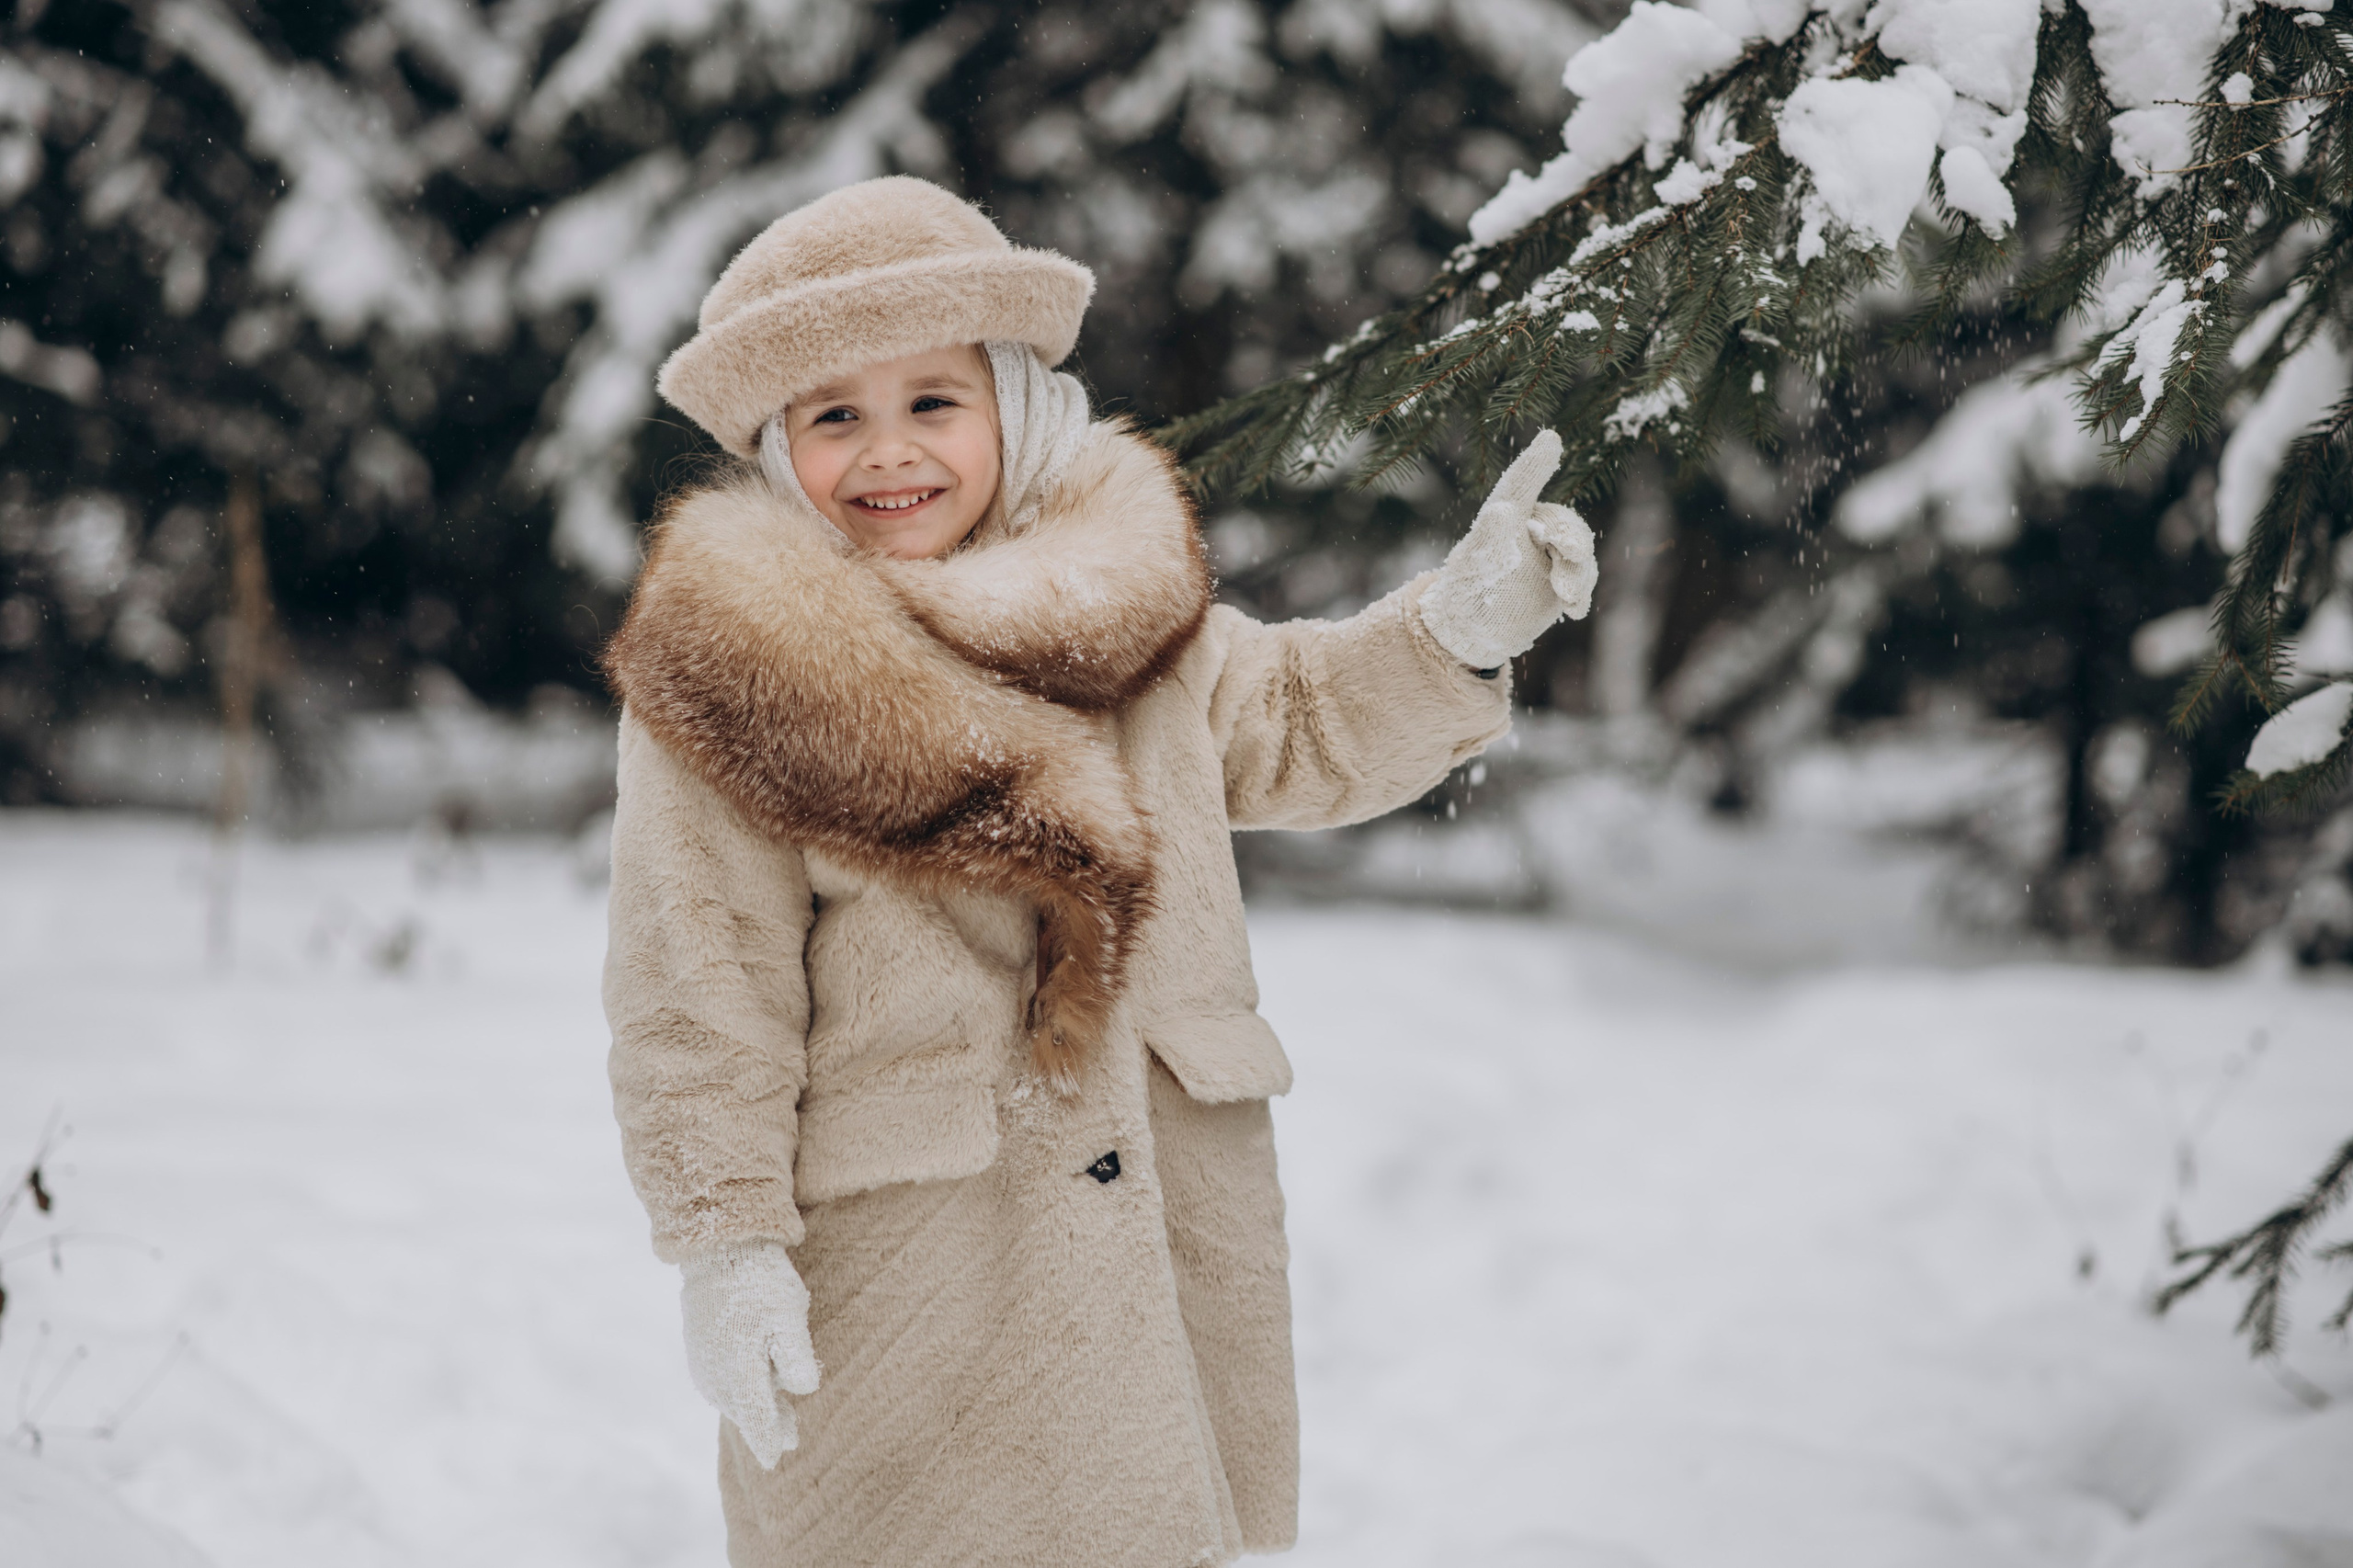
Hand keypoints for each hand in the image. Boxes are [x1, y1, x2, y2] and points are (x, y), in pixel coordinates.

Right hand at [679, 1238, 821, 1467]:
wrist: (719, 1249)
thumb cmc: (759, 1283)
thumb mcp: (789, 1319)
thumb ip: (796, 1360)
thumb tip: (803, 1391)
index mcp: (740, 1375)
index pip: (757, 1420)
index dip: (767, 1439)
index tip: (775, 1459)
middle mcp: (716, 1375)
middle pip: (744, 1409)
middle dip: (765, 1424)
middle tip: (788, 1439)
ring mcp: (703, 1361)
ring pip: (730, 1395)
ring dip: (750, 1405)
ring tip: (771, 1414)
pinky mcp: (699, 1344)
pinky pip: (718, 1379)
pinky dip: (735, 1387)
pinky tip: (743, 1385)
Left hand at [1419, 430, 1597, 670]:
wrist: (1475, 632)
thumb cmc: (1466, 592)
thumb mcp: (1476, 566)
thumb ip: (1490, 537)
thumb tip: (1501, 508)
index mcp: (1504, 515)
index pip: (1520, 485)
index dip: (1535, 464)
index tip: (1549, 438)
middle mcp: (1530, 528)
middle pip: (1562, 522)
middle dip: (1571, 539)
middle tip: (1570, 555)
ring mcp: (1549, 553)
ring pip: (1578, 551)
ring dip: (1577, 572)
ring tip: (1565, 596)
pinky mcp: (1563, 578)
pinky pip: (1584, 578)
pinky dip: (1582, 592)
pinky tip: (1575, 610)